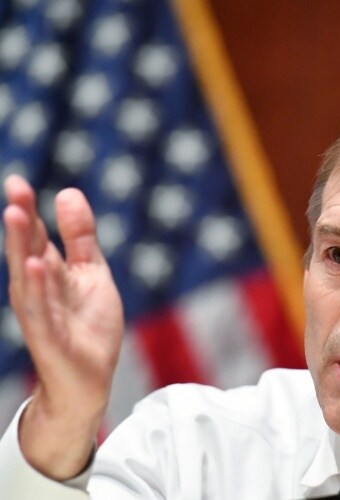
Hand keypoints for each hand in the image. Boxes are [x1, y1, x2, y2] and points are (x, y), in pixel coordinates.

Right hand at [3, 175, 123, 479]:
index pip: (37, 237)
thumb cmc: (87, 324)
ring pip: (28, 276)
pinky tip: (35, 266)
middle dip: (22, 221)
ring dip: (22, 248)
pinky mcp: (49, 337)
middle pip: (28, 250)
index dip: (29, 210)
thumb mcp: (91, 272)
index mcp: (49, 272)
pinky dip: (37, 289)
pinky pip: (41, 311)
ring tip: (18, 216)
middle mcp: (39, 290)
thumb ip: (80, 237)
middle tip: (15, 189)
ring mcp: (42, 313)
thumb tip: (68, 192)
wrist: (90, 377)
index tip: (18, 182)